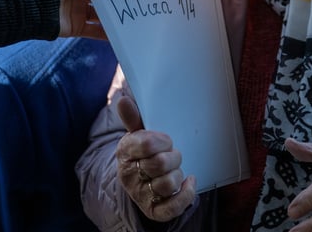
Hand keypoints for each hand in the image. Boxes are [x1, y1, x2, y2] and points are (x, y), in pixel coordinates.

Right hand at [116, 96, 195, 221]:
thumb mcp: (137, 135)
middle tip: (172, 154)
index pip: (147, 143)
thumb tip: (123, 100)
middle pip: (160, 163)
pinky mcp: (154, 211)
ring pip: (168, 183)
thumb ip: (134, 118)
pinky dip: (186, 194)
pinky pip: (173, 206)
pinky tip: (188, 182)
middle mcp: (130, 176)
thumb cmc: (142, 154)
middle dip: (173, 156)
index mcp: (125, 152)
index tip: (165, 140)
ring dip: (178, 174)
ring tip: (174, 169)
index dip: (162, 140)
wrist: (138, 182)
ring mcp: (141, 194)